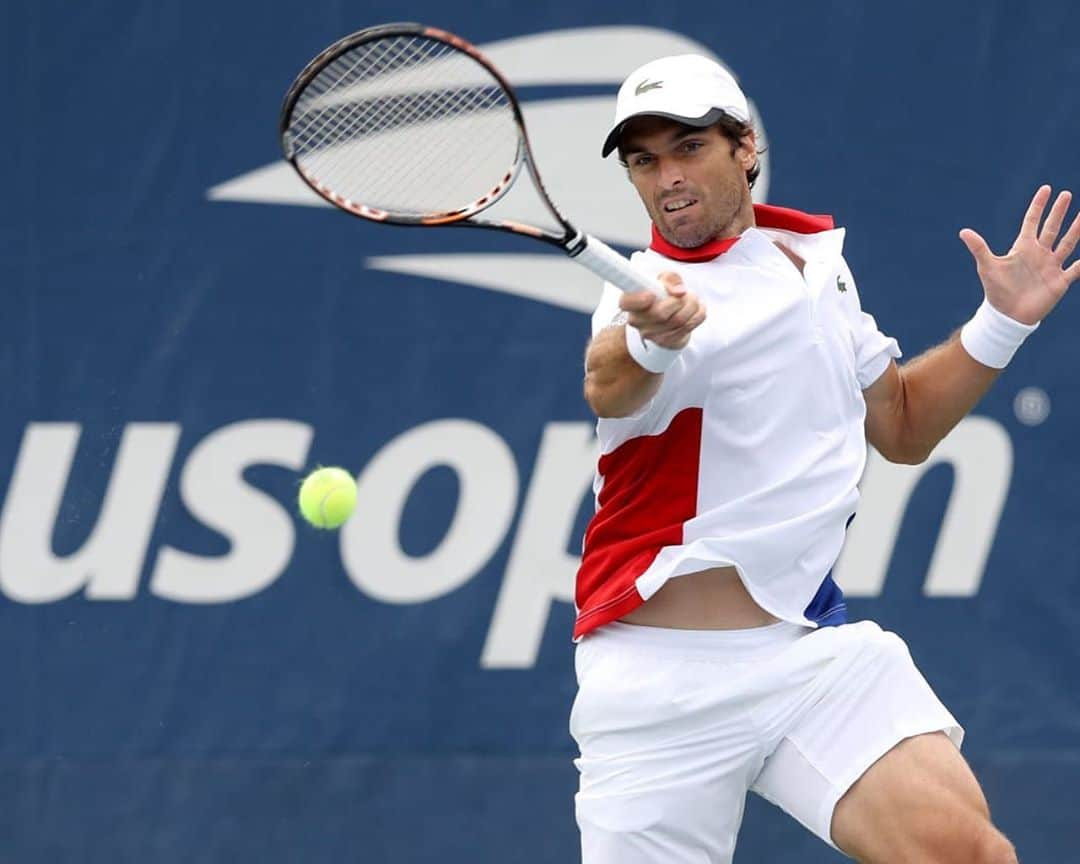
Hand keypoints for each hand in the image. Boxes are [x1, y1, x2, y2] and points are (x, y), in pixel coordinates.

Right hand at [618, 272, 706, 348]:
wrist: (667, 317)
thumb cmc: (661, 295)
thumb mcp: (663, 280)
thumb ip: (670, 279)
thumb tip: (679, 292)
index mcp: (630, 302)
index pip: (626, 302)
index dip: (639, 299)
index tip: (652, 294)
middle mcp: (636, 321)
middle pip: (660, 313)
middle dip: (681, 300)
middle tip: (686, 293)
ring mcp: (650, 334)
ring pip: (678, 321)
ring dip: (693, 306)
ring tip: (693, 299)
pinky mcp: (666, 342)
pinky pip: (688, 328)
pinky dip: (698, 316)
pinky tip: (696, 310)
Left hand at [959, 185, 1079, 324]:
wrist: (1008, 316)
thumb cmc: (996, 291)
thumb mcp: (988, 267)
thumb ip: (979, 248)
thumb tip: (963, 232)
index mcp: (1023, 248)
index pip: (1032, 221)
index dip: (1038, 206)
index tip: (1046, 189)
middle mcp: (1039, 254)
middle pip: (1052, 228)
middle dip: (1059, 212)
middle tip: (1066, 194)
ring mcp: (1051, 266)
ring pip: (1068, 243)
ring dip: (1077, 229)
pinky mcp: (1060, 282)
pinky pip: (1077, 269)